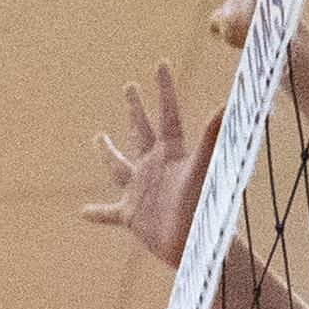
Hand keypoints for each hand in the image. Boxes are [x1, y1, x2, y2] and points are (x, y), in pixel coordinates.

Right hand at [84, 61, 216, 270]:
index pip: (166, 115)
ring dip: (107, 152)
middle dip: (135, 108)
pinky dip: (96, 213)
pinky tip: (82, 213)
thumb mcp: (202, 168)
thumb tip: (226, 104)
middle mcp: (154, 168)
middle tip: (129, 86)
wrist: (193, 244)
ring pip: (118, 166)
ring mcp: (140, 190)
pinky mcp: (130, 215)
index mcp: (170, 154)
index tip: (161, 64)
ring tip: (98, 137)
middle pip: (140, 131)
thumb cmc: (201, 207)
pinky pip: (107, 213)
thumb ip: (212, 136)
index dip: (164, 90)